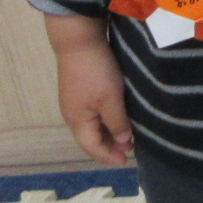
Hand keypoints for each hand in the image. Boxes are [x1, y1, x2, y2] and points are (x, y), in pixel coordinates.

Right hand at [47, 19, 132, 164]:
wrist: (78, 41)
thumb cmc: (96, 72)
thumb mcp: (110, 99)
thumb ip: (117, 122)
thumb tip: (122, 141)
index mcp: (78, 121)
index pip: (92, 147)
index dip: (108, 156)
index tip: (125, 161)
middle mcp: (72, 115)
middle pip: (90, 138)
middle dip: (109, 146)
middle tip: (130, 149)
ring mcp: (74, 101)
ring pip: (92, 126)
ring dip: (108, 132)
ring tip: (126, 135)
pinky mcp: (79, 89)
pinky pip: (92, 113)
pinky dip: (105, 120)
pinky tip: (116, 116)